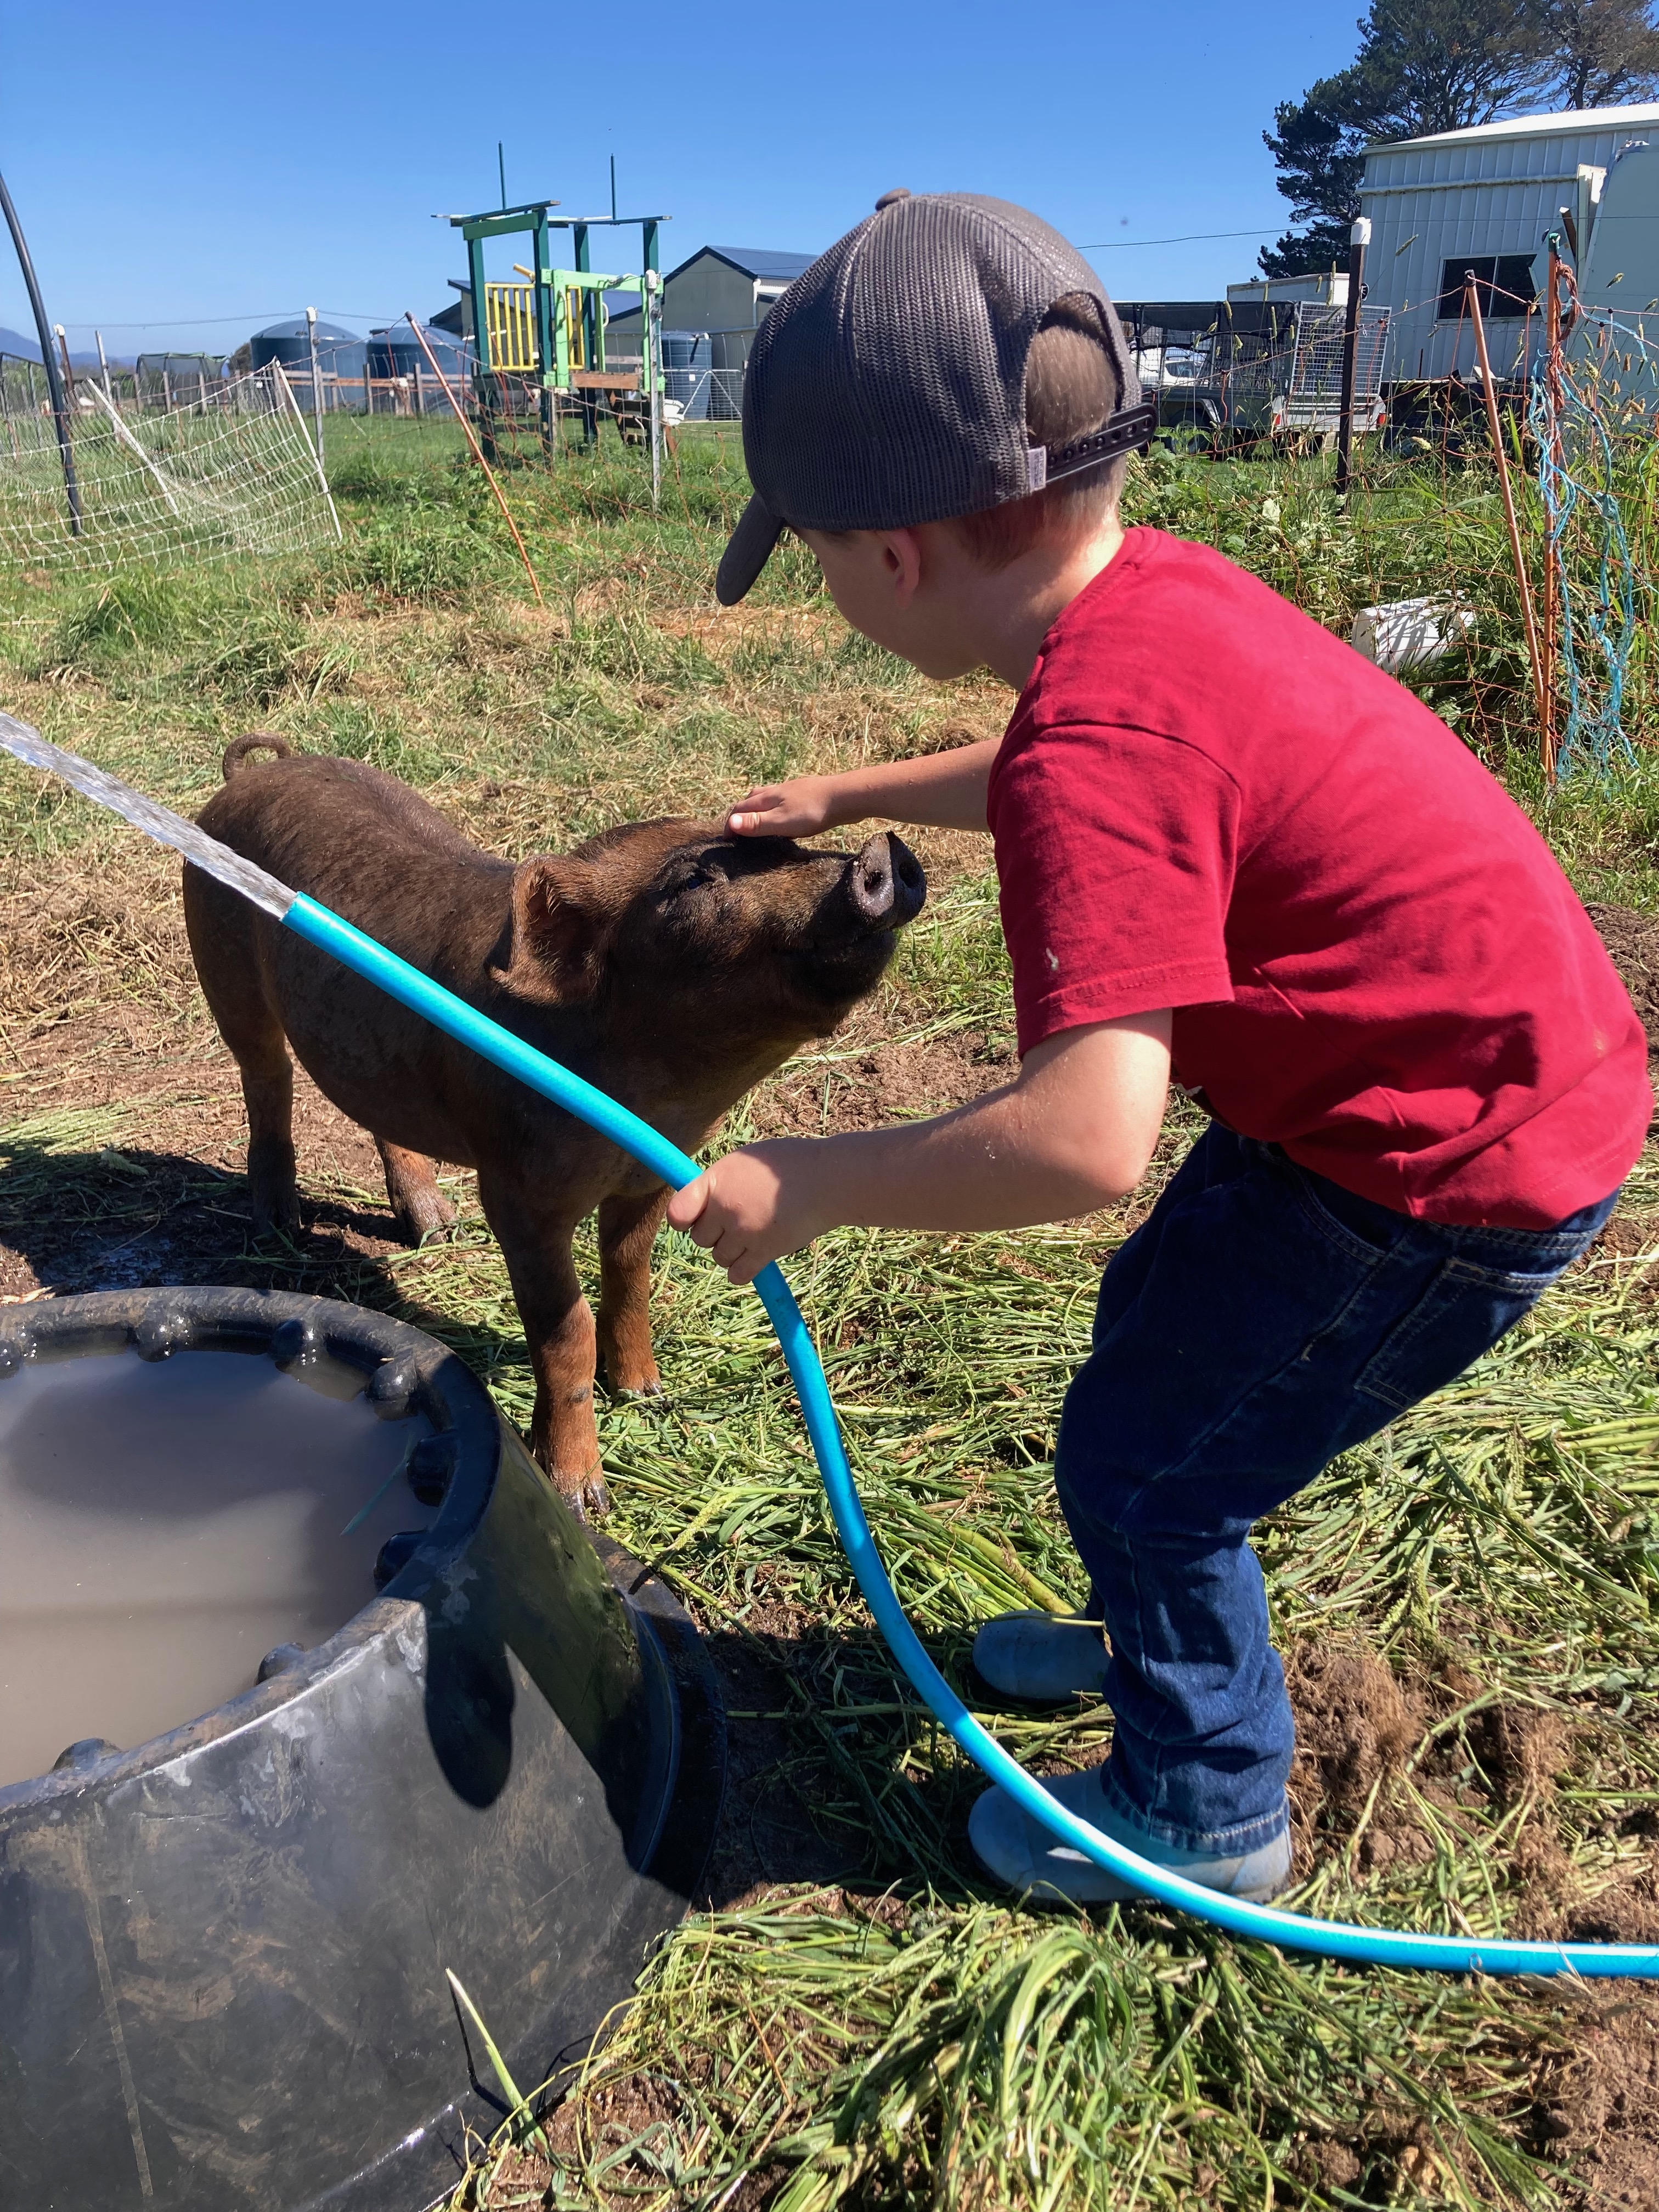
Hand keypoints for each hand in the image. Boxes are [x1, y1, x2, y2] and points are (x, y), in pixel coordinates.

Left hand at [666, 1140, 831, 1284]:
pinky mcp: (765, 1252)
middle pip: (700, 1238)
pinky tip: (752, 1256)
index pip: (678, 1212)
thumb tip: (699, 1200)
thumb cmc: (788, 1164)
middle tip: (736, 1220)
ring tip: (752, 1234)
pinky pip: (737, 1274)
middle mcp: (726, 1208)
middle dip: (714, 1232)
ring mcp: (745, 1232)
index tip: (692, 1219)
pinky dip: (741, 1270)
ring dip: (730, 1250)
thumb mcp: (745, 1159)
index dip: (683, 1219)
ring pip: (719, 1257)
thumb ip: (719, 1181)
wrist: (828, 1180)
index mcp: (717, 1181)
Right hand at [727, 775, 839, 838]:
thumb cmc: (813, 811)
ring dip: (759, 809)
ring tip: (759, 822)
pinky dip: (776, 809)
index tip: (726, 839)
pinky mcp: (807, 794)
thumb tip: (730, 823)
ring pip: (768, 798)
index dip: (730, 822)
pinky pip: (784, 801)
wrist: (846, 797)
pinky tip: (786, 818)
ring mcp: (793, 791)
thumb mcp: (781, 822)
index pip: (739, 807)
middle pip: (751, 799)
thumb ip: (757, 823)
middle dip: (741, 812)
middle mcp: (777, 790)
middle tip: (739, 829)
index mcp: (767, 798)